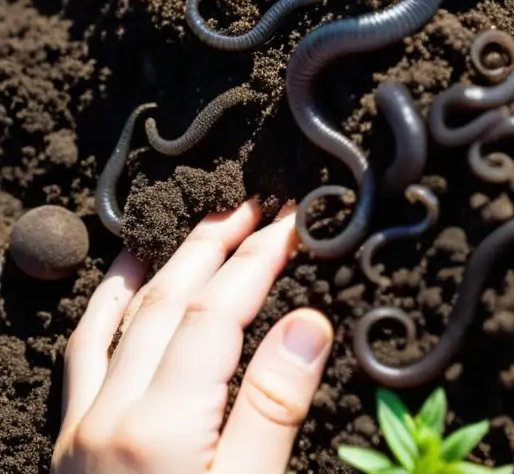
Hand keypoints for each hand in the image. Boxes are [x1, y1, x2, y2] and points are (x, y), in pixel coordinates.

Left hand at [52, 200, 333, 472]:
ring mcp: (85, 424)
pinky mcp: (73, 440)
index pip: (217, 311)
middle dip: (216, 242)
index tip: (293, 222)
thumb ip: (274, 408)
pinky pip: (85, 351)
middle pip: (169, 299)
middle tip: (255, 205)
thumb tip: (308, 322)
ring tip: (202, 224)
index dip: (259, 257)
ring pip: (125, 315)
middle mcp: (113, 412)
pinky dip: (109, 303)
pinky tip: (127, 278)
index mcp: (163, 426)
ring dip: (168, 261)